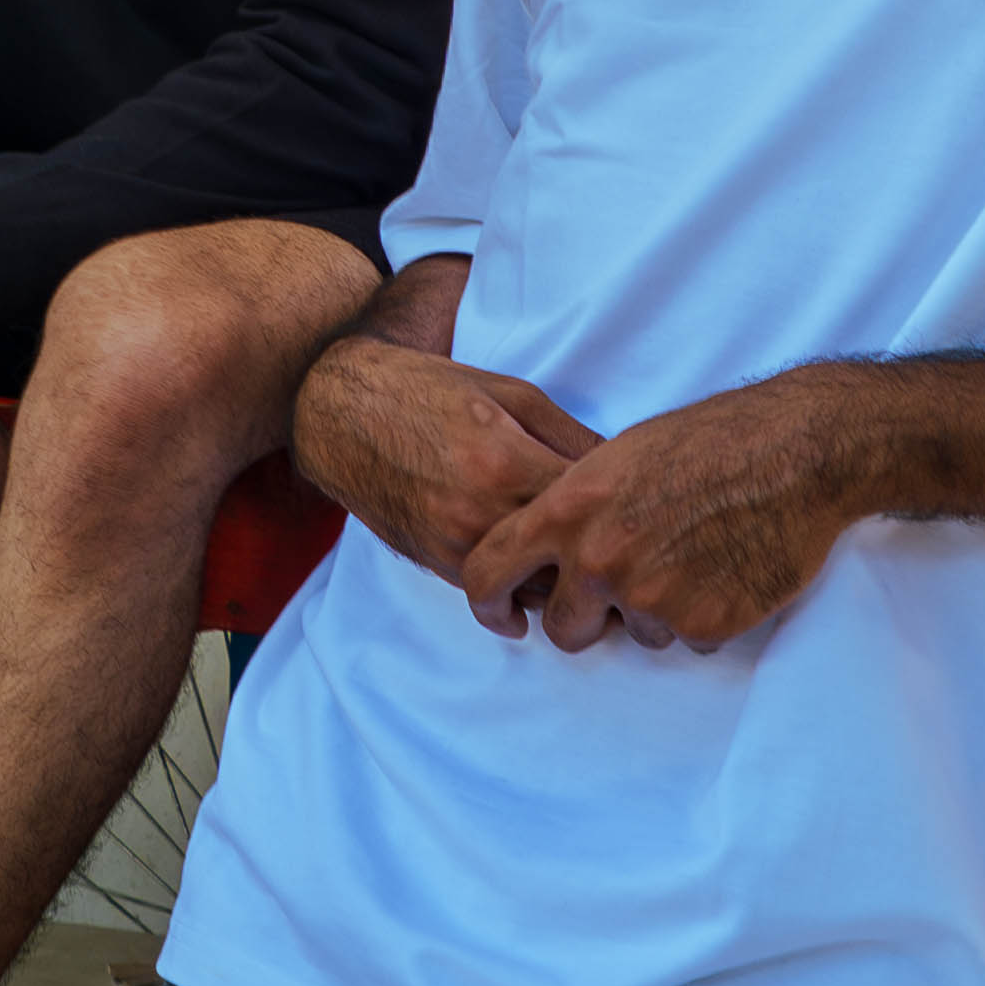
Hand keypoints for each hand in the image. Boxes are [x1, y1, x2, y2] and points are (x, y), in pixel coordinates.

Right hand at [296, 332, 600, 592]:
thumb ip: (571, 434)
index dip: (623, 512)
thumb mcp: (512, 392)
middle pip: (568, 558)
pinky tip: (548, 572)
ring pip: (538, 588)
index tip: (641, 510)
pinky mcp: (437, 564)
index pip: (589, 508)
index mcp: (506, 461)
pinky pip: (499, 594)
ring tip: (596, 565)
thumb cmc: (430, 391)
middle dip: (601, 554)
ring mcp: (455, 545)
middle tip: (630, 548)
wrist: (343, 414)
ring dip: (568, 580)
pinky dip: (529, 587)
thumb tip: (626, 470)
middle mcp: (480, 512)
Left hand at [460, 367, 874, 656]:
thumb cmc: (708, 442)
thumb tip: (546, 552)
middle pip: (564, 629)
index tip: (505, 615)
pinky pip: (687, 639)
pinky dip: (703, 615)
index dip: (488, 603)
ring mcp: (651, 596)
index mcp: (568, 510)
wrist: (795, 453)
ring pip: (635, 634)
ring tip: (694, 556)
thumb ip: (572, 508)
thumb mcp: (616, 457)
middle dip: (587, 620)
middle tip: (621, 593)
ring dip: (656, 611)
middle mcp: (600, 559)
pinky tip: (725, 569)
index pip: (488, 570)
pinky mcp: (703, 623)